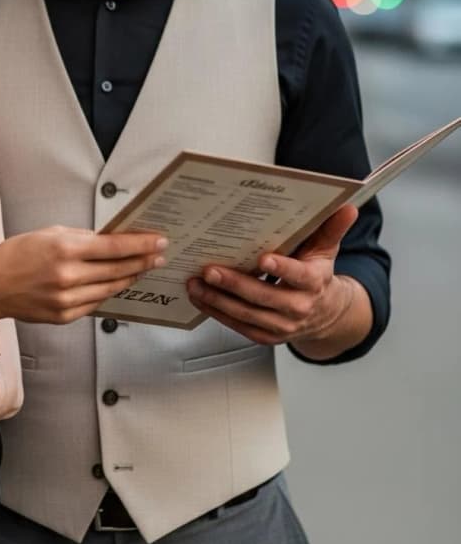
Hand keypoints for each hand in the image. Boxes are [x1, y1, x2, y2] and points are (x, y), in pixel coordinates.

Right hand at [0, 226, 166, 326]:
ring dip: (130, 277)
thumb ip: (82, 238)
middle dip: (143, 261)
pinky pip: (96, 302)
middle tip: (159, 255)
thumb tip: (112, 240)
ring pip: (111, 288)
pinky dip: (108, 291)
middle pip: (119, 269)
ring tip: (142, 269)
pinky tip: (116, 283)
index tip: (159, 241)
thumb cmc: (16, 255)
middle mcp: (68, 276)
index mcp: (65, 249)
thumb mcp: (50, 233)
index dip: (141, 244)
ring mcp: (67, 299)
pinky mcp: (65, 316)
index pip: (115, 247)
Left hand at [185, 205, 364, 349]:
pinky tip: (200, 298)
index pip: (299, 276)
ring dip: (218, 300)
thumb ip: (331, 228)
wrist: (324, 314)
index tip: (263, 258)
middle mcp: (298, 308)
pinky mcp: (265, 336)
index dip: (282, 269)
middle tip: (210, 270)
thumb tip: (348, 207)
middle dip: (235, 284)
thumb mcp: (326, 250)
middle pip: (264, 298)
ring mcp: (281, 326)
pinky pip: (238, 326)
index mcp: (314, 283)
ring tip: (196, 284)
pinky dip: (217, 313)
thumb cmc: (318, 274)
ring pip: (247, 315)